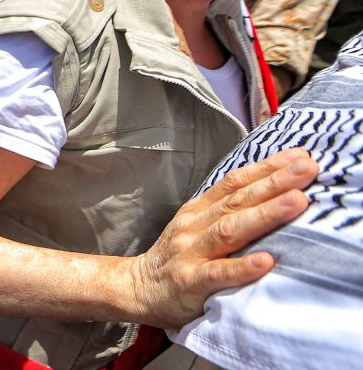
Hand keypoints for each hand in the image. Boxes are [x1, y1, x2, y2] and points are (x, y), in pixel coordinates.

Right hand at [125, 148, 316, 329]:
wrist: (138, 289)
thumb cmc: (178, 259)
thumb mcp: (196, 227)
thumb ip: (228, 212)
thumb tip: (275, 193)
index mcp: (199, 210)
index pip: (235, 183)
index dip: (267, 167)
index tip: (300, 156)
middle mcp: (194, 226)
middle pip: (237, 200)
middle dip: (275, 183)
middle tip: (307, 168)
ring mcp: (190, 253)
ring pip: (229, 230)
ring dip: (265, 214)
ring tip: (297, 202)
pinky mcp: (189, 282)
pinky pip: (218, 274)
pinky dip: (242, 267)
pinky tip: (267, 261)